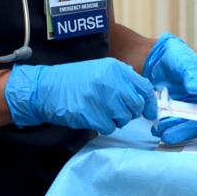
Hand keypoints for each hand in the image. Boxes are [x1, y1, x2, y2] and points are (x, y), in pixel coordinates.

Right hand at [4, 59, 157, 134]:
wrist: (46, 88)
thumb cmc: (74, 81)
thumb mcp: (100, 70)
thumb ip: (121, 78)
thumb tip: (143, 93)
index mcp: (115, 68)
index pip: (144, 87)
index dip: (150, 103)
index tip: (150, 113)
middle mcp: (110, 81)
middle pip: (135, 106)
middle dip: (130, 113)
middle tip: (117, 111)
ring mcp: (100, 97)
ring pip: (123, 118)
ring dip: (115, 120)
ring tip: (101, 112)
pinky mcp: (90, 113)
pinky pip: (108, 127)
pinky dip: (103, 126)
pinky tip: (93, 117)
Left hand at [144, 33, 196, 149]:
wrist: (158, 58)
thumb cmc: (176, 56)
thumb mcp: (184, 60)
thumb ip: (191, 73)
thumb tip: (196, 88)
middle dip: (185, 133)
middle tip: (168, 135)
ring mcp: (190, 109)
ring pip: (187, 128)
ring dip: (175, 132)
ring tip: (159, 130)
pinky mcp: (177, 113)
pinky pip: (175, 126)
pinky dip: (166, 128)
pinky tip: (156, 125)